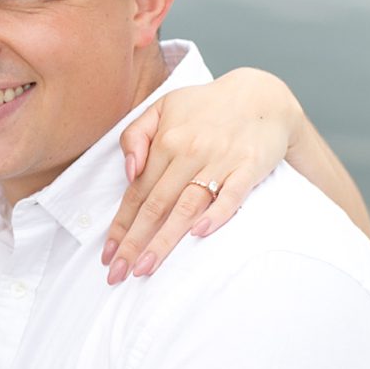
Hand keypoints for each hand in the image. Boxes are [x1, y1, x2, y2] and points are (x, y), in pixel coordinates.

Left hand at [105, 68, 300, 283]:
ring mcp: (220, 161)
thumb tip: (129, 172)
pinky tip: (198, 235)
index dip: (120, 226)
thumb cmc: (204, 106)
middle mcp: (190, 153)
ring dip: (165, 239)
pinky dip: (216, 214)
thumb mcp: (162, 108)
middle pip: (156, 205)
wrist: (262, 94)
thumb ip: (135, 136)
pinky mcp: (249, 167)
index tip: (107, 255)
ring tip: (147, 267)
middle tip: (120, 273)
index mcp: (166, 142)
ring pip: (186, 206)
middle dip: (135, 242)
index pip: (137, 193)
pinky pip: (231, 195)